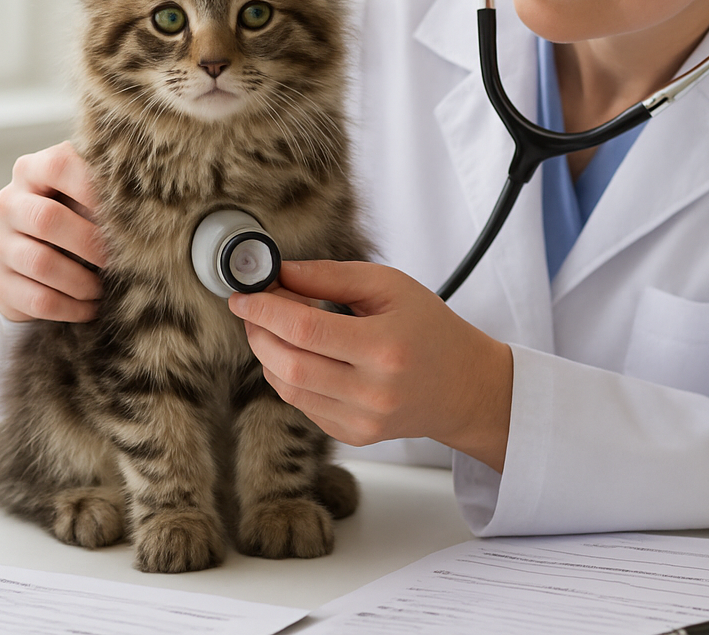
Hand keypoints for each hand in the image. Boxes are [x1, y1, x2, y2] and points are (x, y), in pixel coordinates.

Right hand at [0, 141, 108, 322]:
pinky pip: (39, 300)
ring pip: (41, 264)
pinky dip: (73, 308)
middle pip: (47, 219)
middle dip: (90, 243)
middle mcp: (7, 204)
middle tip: (118, 258)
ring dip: (83, 281)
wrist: (35, 263)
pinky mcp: (0, 285)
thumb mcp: (84, 198)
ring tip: (105, 287)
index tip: (124, 211)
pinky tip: (91, 307)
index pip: (59, 166)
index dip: (93, 188)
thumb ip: (104, 192)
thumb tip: (146, 206)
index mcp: (31, 171)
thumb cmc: (74, 218)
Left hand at [228, 260, 513, 471]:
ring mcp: (363, 420)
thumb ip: (331, 275)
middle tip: (252, 309)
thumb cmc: (430, 330)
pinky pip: (303, 406)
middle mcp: (373, 392)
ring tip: (272, 328)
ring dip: (268, 354)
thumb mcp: (389, 286)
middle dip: (259, 333)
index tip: (244, 294)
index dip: (265, 310)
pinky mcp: (354, 436)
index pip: (306, 330)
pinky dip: (288, 377)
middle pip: (289, 364)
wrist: (464, 386)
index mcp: (384, 348)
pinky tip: (296, 354)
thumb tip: (280, 273)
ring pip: (289, 389)